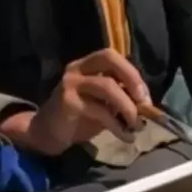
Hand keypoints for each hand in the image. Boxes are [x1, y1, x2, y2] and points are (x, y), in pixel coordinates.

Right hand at [15, 48, 151, 154]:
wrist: (45, 133)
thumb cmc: (77, 118)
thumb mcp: (101, 104)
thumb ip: (119, 97)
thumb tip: (145, 103)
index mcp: (85, 65)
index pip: (111, 55)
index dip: (132, 72)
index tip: (145, 96)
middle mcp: (76, 69)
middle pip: (109, 58)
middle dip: (132, 79)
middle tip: (144, 103)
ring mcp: (70, 84)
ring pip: (108, 86)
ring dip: (128, 107)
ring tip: (137, 125)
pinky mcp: (68, 103)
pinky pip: (100, 111)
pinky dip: (118, 126)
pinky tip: (125, 136)